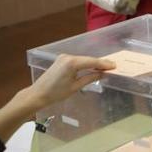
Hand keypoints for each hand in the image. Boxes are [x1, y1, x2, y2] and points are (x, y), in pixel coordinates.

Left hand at [0, 54, 115, 143]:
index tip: (114, 66)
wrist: (37, 95)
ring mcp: (64, 58)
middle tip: (112, 67)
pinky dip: (85, 64)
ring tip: (104, 68)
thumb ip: (90, 78)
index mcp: (72, 63)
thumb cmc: (55, 94)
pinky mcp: (61, 60)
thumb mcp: (75, 87)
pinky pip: (77, 61)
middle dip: (99, 63)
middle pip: (88, 59)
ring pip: (83, 60)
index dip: (104, 64)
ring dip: (92, 64)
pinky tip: (91, 68)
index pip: (92, 62)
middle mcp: (68, 57)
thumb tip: (102, 74)